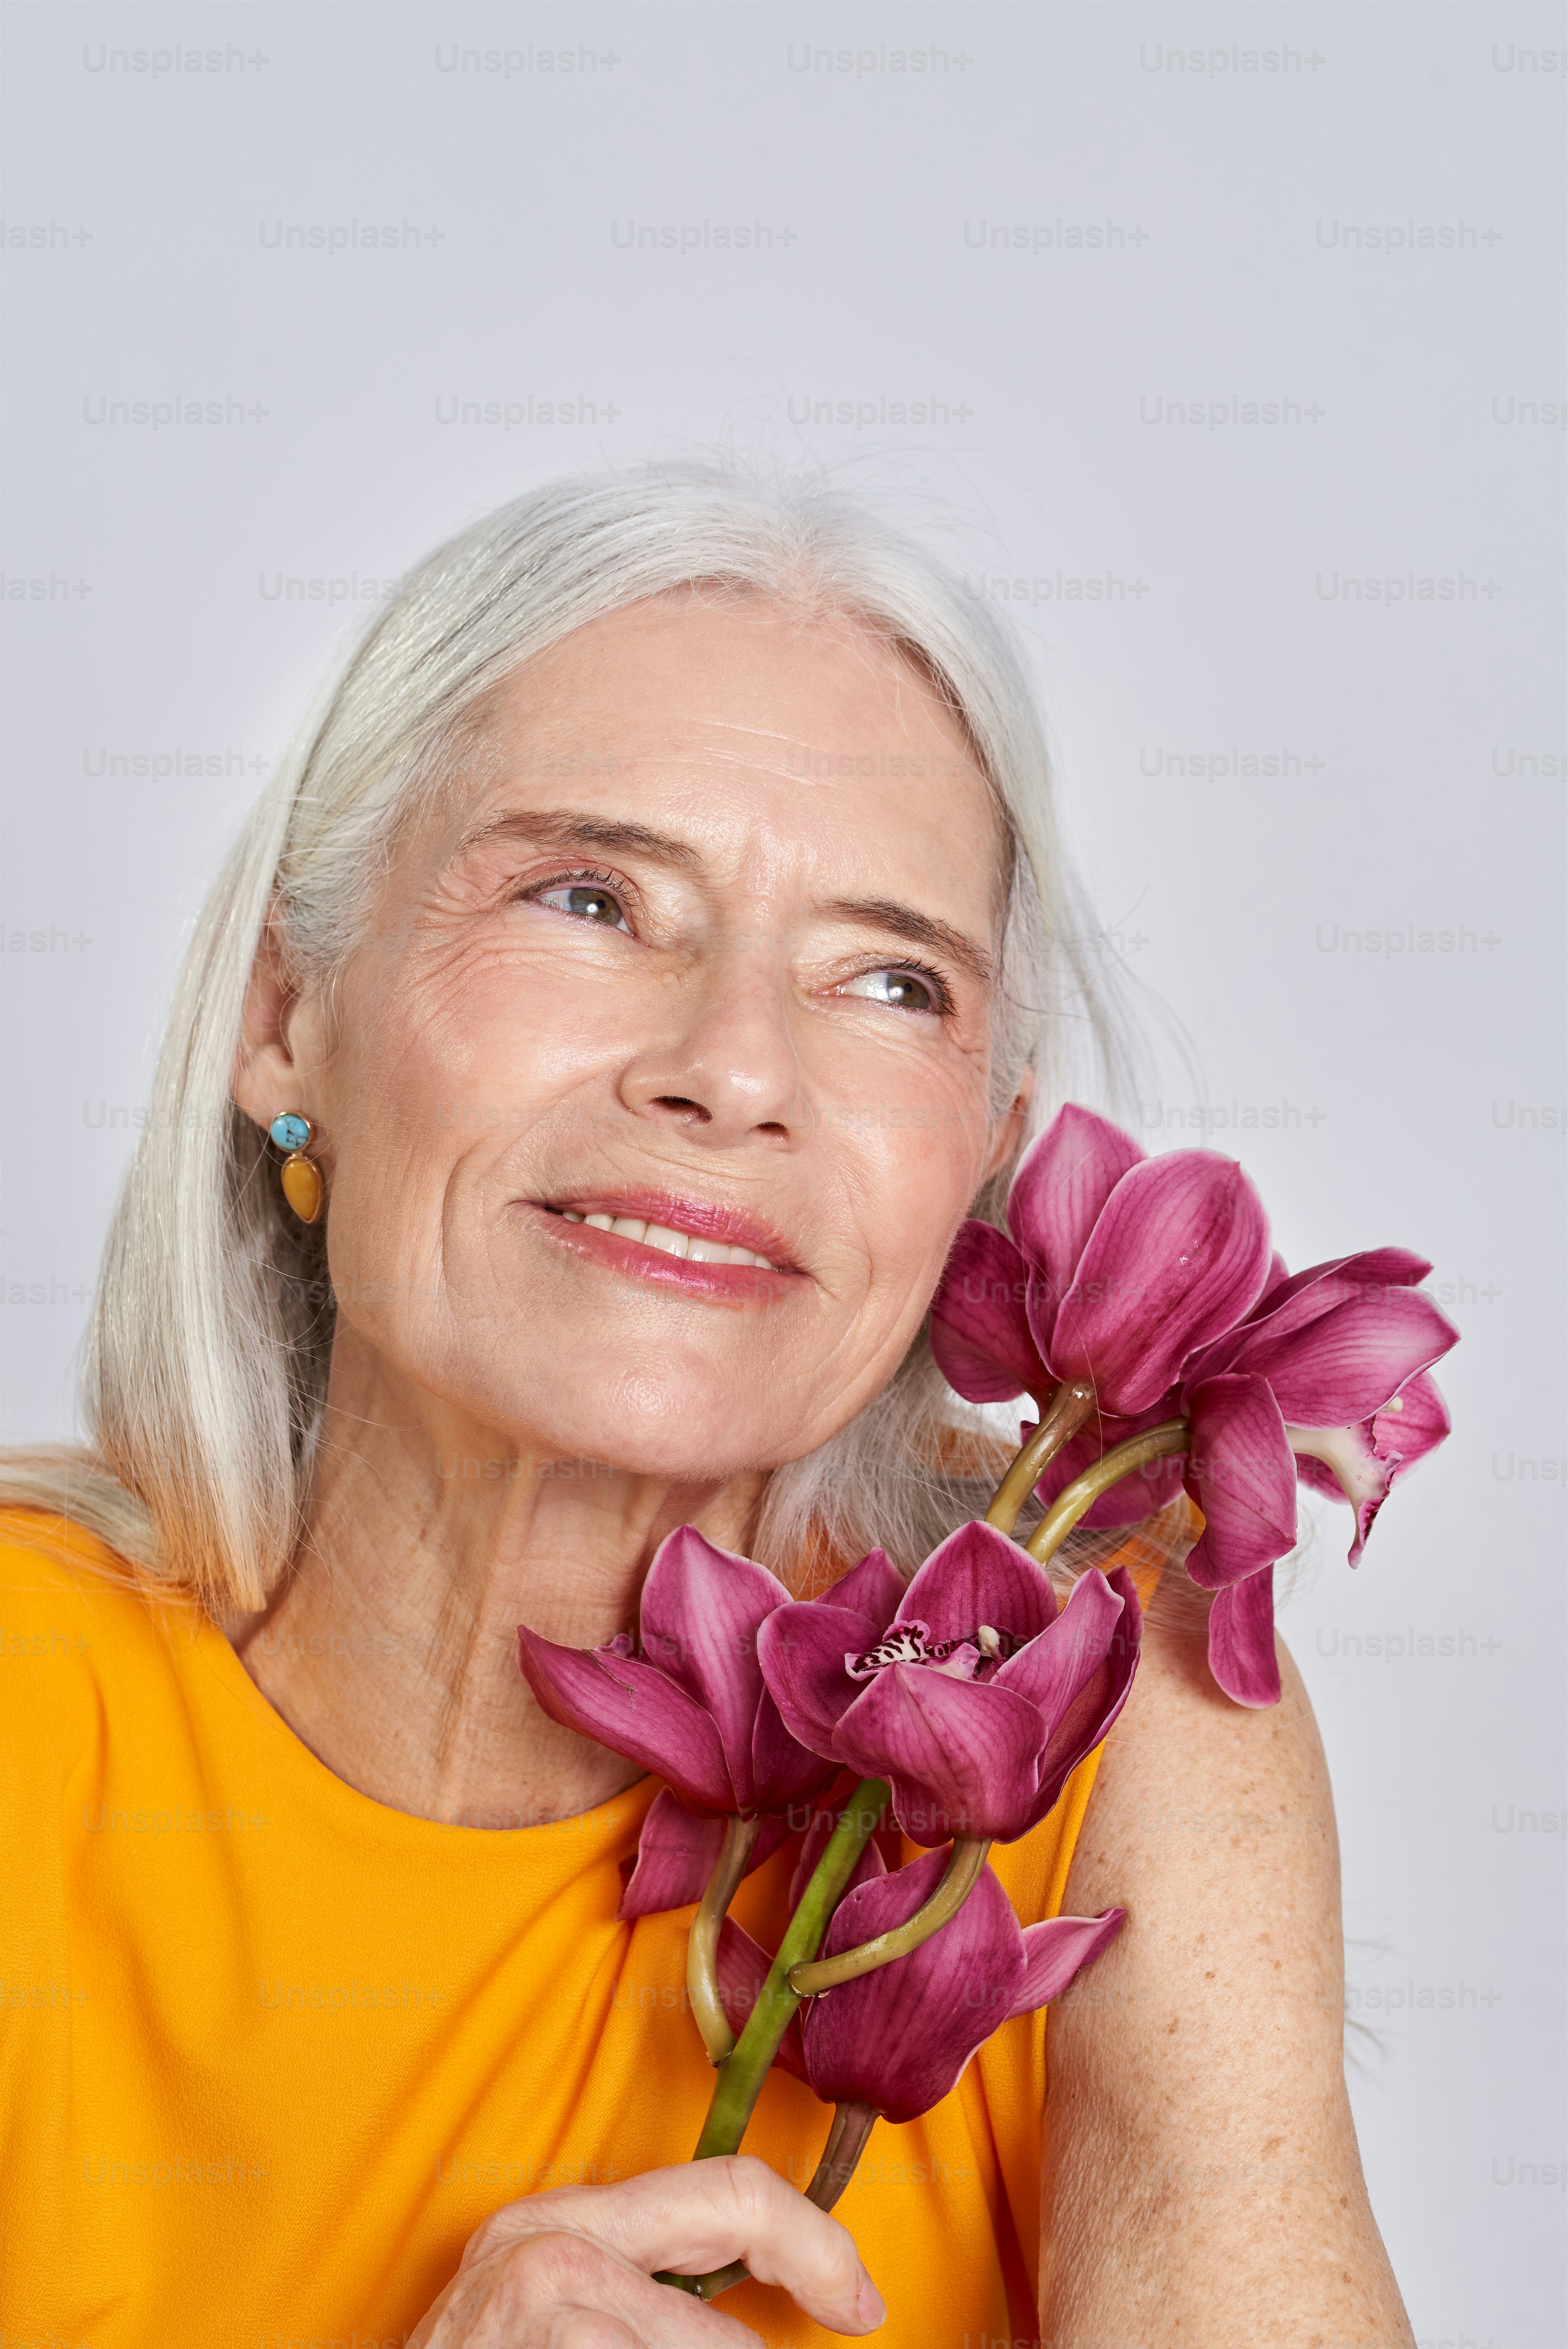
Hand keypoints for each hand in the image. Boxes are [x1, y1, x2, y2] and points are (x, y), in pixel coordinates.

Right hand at [406, 2153, 886, 2345]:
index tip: (858, 2298)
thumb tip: (751, 2314)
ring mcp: (547, 2312)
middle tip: (838, 2318)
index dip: (813, 2239)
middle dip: (785, 2306)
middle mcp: (550, 2251)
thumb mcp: (552, 2322)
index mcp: (556, 2227)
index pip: (725, 2190)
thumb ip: (644, 2295)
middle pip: (731, 2252)